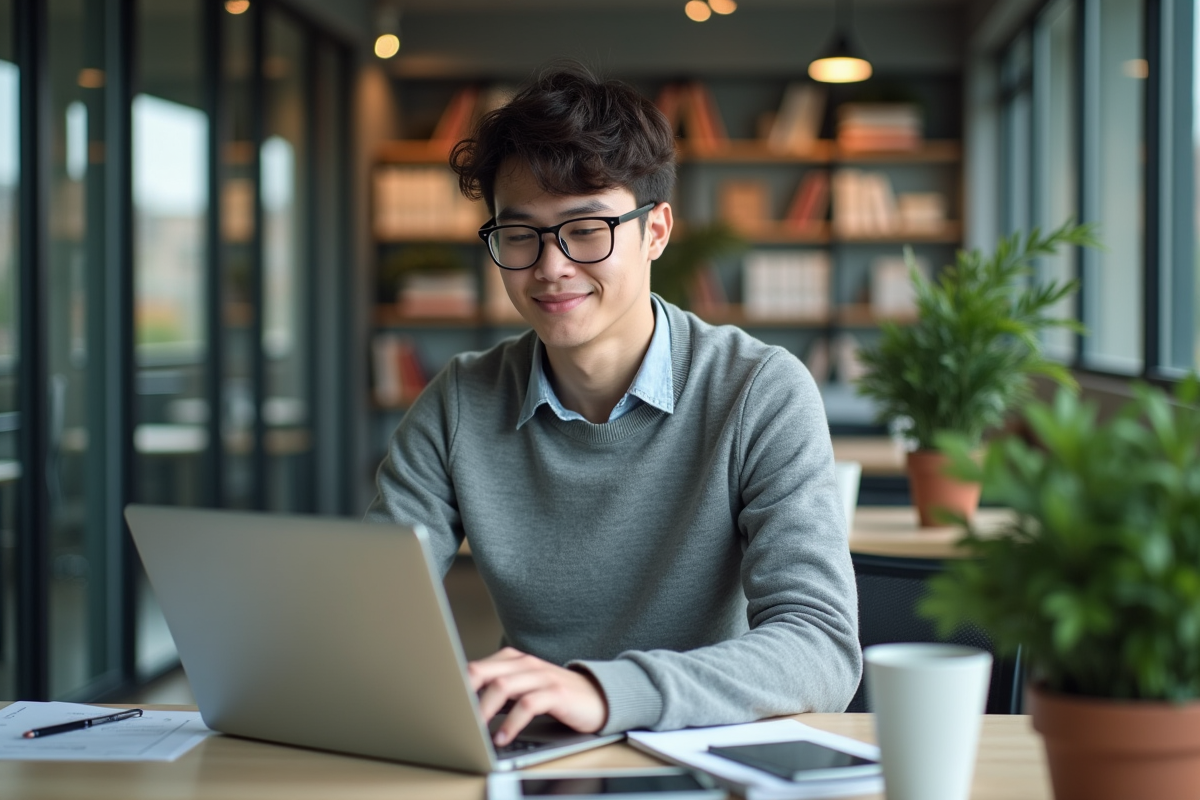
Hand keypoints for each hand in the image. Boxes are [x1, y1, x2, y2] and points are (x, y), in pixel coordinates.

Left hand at [467, 647, 608, 745]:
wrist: (598, 697)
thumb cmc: (556, 695)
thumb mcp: (524, 689)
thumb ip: (499, 691)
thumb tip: (466, 706)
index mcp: (513, 660)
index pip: (477, 667)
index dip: (457, 686)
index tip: (443, 705)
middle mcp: (525, 664)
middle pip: (483, 671)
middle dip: (464, 693)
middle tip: (453, 715)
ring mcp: (541, 676)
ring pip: (503, 685)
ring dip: (485, 710)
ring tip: (475, 730)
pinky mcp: (556, 693)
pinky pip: (528, 705)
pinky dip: (512, 722)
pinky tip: (503, 737)